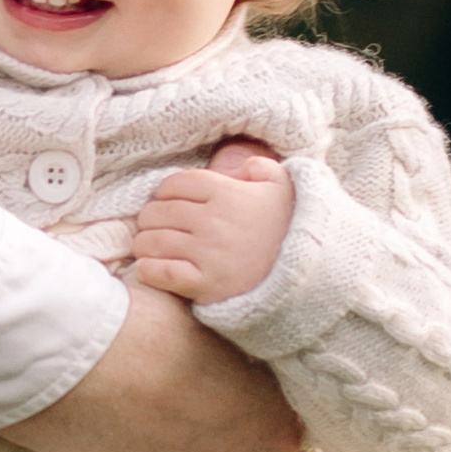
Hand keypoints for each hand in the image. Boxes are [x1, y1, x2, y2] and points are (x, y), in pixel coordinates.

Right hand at [2, 279, 302, 451]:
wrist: (102, 373)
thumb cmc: (141, 323)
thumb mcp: (194, 297)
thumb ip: (213, 306)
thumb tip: (207, 284)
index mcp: (277, 388)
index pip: (288, 403)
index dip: (268, 399)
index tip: (249, 393)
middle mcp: (272, 442)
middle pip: (280, 450)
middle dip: (263, 441)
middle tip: (233, 430)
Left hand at [132, 136, 293, 306]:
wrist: (306, 276)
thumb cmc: (288, 229)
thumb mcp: (283, 187)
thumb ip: (262, 168)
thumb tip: (245, 166)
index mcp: (227, 193)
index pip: (174, 184)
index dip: (164, 192)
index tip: (167, 202)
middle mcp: (214, 221)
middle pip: (157, 212)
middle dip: (150, 218)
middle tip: (154, 225)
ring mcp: (208, 254)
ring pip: (152, 241)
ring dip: (144, 243)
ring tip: (149, 246)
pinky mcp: (206, 284)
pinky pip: (160, 273)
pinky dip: (148, 270)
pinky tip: (149, 268)